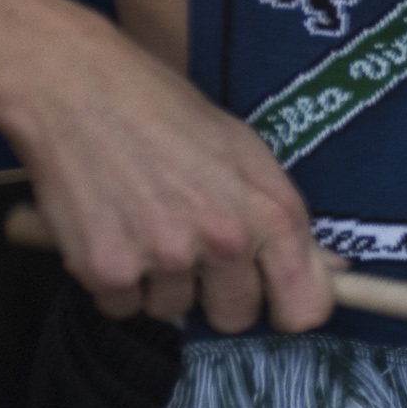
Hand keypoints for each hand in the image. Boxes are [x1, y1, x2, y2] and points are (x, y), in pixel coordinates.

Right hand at [0, 0, 329, 332]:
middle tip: (191, 246)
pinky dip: (115, 281)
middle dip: (216, 294)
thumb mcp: (245, 151)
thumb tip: (331, 271)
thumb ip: (284, 217)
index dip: (288, 309)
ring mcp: (164, 258)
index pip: (305, 308)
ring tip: (144, 220)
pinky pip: (122, 307)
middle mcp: (224, 241)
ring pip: (173, 312)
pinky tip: (111, 229)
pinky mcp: (106, 271)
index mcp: (270, 212)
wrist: (75, 89)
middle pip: (235, 318)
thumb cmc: (163, 111)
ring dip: (160, 282)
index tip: (272, 301)